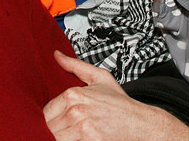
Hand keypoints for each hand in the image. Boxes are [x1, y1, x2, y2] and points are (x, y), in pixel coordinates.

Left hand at [44, 51, 188, 140]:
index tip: (57, 121)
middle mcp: (76, 110)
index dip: (49, 118)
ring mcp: (82, 128)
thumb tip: (56, 55)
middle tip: (63, 128)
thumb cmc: (121, 105)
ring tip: (69, 134)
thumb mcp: (99, 78)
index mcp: (73, 94)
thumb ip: (75, 66)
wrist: (142, 124)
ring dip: (59, 136)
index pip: (46, 111)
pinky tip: (75, 139)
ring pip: (55, 136)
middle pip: (48, 126)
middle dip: (53, 128)